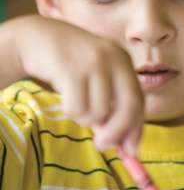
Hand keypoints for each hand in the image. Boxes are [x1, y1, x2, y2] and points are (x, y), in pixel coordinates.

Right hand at [3, 15, 143, 153]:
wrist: (38, 38)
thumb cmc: (70, 65)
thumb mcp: (96, 79)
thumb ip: (111, 106)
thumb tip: (125, 145)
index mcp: (123, 61)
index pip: (139, 101)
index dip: (136, 129)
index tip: (130, 151)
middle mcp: (114, 59)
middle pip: (129, 107)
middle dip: (117, 132)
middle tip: (102, 146)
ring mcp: (94, 62)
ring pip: (99, 112)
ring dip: (85, 118)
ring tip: (74, 102)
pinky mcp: (72, 69)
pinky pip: (77, 108)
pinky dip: (71, 111)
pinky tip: (64, 96)